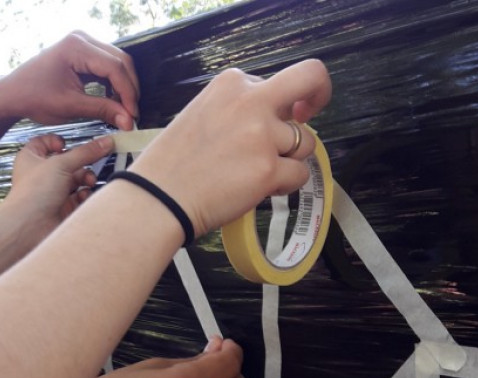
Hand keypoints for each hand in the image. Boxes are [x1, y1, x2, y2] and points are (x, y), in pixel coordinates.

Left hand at [0, 31, 138, 129]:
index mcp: (76, 47)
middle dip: (129, 89)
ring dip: (122, 86)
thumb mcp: (71, 107)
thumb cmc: (34, 97)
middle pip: (120, 61)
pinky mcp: (82, 53)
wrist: (13, 94)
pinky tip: (112, 101)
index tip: (132, 115)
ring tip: (122, 110)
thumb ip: (102, 111)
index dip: (127, 92)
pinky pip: (106, 66)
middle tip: (131, 114)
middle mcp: (81, 39)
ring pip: (116, 63)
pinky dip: (113, 83)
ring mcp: (82, 44)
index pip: (115, 67)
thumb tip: (128, 120)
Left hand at [8, 134, 113, 236]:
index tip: (67, 143)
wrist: (30, 227)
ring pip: (74, 181)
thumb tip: (104, 142)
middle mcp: (41, 175)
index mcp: (31, 159)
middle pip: (66, 163)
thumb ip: (85, 152)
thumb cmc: (33, 193)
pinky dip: (84, 196)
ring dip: (85, 180)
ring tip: (89, 182)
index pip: (42, 143)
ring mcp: (52, 193)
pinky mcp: (62, 209)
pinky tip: (84, 196)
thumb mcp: (61, 164)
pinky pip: (78, 198)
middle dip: (81, 163)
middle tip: (92, 162)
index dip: (55, 141)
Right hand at [128, 60, 331, 236]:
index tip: (284, 112)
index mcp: (230, 84)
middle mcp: (250, 102)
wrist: (158, 198)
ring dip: (290, 158)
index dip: (280, 102)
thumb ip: (237, 110)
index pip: (274, 83)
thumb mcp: (202, 114)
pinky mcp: (269, 169)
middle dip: (319, 94)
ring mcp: (262, 136)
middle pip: (310, 78)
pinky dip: (284, 185)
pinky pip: (300, 175)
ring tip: (257, 173)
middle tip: (308, 115)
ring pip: (305, 141)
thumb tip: (273, 120)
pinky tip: (258, 189)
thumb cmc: (172, 165)